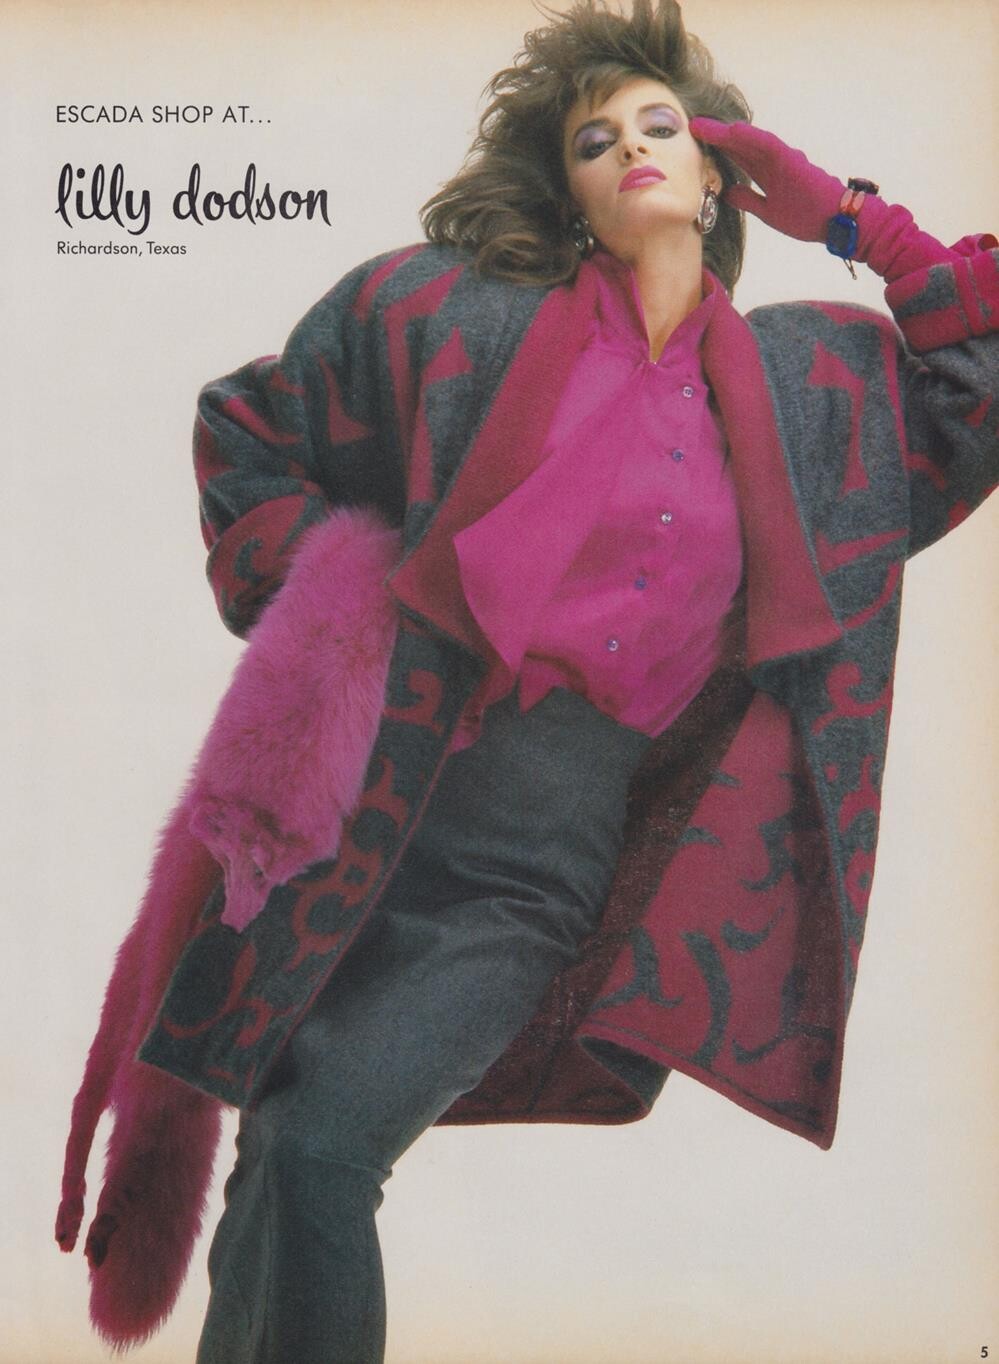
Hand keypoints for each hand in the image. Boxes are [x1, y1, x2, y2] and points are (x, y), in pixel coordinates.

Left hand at [690, 116, 957, 279]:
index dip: (717, 149)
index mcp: (766, 174)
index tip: (695, 144)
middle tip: (692, 126)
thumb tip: (728, 193)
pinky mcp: (792, 161)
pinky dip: (750, 137)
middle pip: (739, 145)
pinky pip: (768, 146)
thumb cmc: (807, 216)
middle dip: (715, 136)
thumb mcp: (768, 212)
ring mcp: (782, 159)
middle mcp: (772, 162)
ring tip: (704, 126)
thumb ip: (748, 200)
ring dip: (726, 132)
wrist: (835, 221)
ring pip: (750, 141)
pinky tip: (732, 131)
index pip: (737, 158)